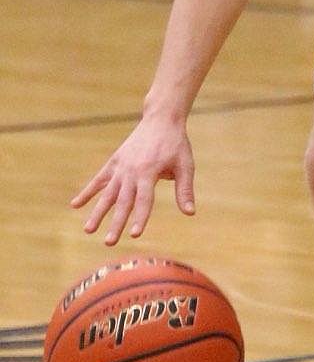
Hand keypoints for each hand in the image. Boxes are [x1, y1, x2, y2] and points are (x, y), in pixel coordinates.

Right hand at [70, 113, 195, 245]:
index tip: (135, 234)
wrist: (160, 119)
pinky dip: (87, 192)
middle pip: (123, 201)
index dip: (140, 217)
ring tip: (88, 230)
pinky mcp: (114, 162)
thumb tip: (190, 213)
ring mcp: (121, 166)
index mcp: (149, 171)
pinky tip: (75, 205)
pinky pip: (98, 179)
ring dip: (97, 212)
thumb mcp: (185, 164)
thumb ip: (185, 189)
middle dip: (116, 223)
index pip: (144, 199)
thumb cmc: (176, 144)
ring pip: (107, 193)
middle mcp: (132, 170)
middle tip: (109, 242)